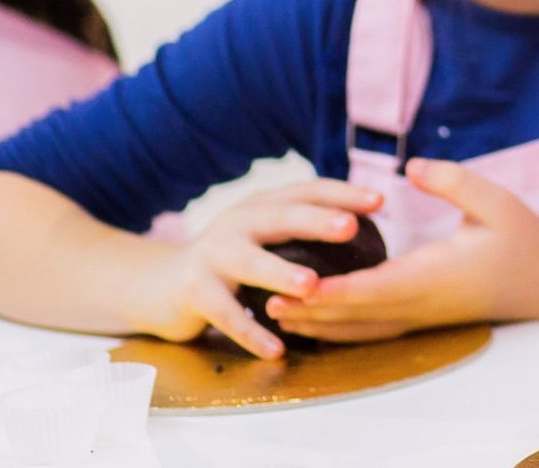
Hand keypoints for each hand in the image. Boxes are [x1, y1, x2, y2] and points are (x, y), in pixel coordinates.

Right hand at [123, 178, 385, 359]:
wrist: (158, 284)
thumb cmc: (229, 259)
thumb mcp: (262, 235)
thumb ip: (299, 228)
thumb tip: (364, 227)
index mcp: (262, 205)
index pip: (307, 190)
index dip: (343, 194)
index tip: (380, 200)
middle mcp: (237, 222)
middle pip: (281, 217)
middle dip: (316, 220)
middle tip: (350, 227)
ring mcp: (212, 255)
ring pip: (251, 263)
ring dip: (281, 274)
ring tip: (312, 286)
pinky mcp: (193, 291)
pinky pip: (226, 314)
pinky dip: (251, 333)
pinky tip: (277, 349)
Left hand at [265, 158, 538, 342]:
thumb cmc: (525, 240)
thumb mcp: (498, 202)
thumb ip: (454, 181)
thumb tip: (412, 166)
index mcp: (436, 275)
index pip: (375, 288)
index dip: (334, 290)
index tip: (299, 285)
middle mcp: (421, 303)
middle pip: (355, 314)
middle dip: (309, 310)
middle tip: (262, 300)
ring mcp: (420, 316)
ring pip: (359, 328)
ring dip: (317, 323)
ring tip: (275, 314)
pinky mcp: (421, 318)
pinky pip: (371, 330)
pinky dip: (339, 328)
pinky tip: (317, 321)